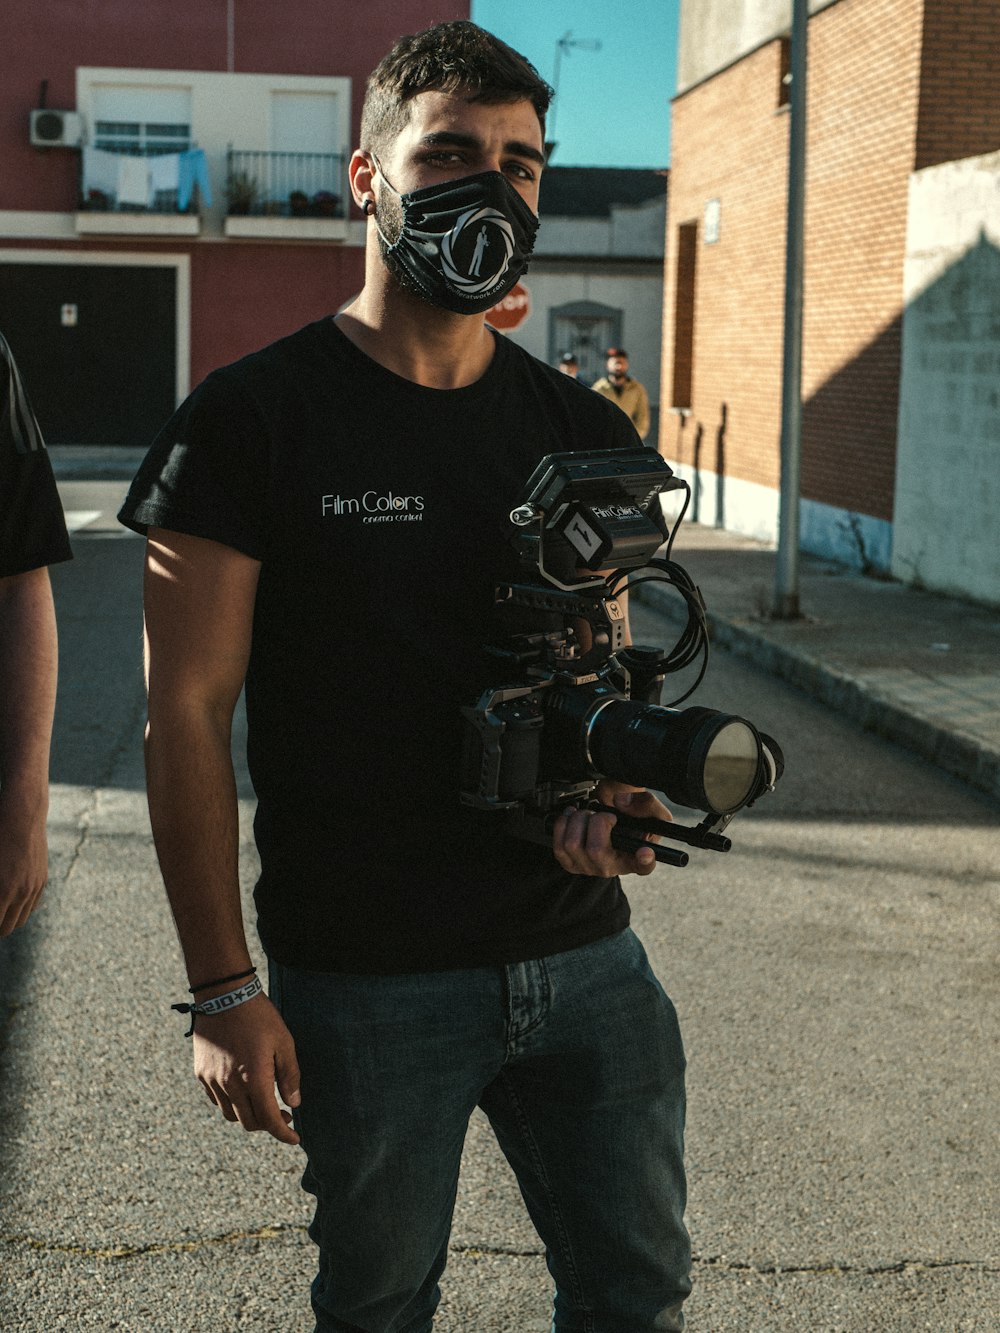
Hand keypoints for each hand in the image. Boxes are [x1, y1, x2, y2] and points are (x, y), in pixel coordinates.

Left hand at [0, 791, 47, 937]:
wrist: (23, 816)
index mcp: (3, 891)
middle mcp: (21, 893)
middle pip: (7, 928)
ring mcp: (34, 887)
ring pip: (20, 920)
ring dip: (7, 922)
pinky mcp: (42, 880)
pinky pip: (32, 906)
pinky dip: (20, 910)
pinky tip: (9, 905)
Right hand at [193, 994, 301, 1144]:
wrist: (224, 995)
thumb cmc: (259, 1017)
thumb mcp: (284, 1042)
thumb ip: (290, 1075)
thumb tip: (294, 1103)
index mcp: (253, 1079)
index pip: (269, 1119)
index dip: (283, 1134)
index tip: (295, 1139)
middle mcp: (230, 1085)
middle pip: (249, 1122)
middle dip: (268, 1124)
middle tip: (284, 1115)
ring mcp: (212, 1080)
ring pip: (231, 1114)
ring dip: (249, 1115)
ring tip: (263, 1101)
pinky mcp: (201, 1073)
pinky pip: (216, 1100)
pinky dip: (231, 1103)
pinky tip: (242, 1090)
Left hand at [552, 784, 671, 878]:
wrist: (611, 824)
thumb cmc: (631, 824)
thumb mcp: (650, 812)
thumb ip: (645, 803)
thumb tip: (621, 802)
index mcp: (636, 857)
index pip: (644, 865)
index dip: (644, 860)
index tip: (645, 851)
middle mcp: (613, 867)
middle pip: (596, 850)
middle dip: (595, 821)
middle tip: (602, 815)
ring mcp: (589, 867)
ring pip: (572, 845)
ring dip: (578, 820)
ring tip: (587, 815)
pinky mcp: (570, 863)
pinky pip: (558, 846)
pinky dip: (563, 824)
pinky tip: (573, 818)